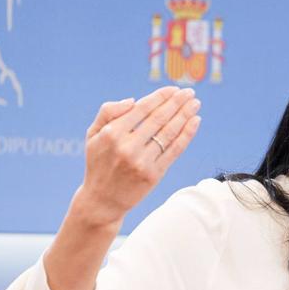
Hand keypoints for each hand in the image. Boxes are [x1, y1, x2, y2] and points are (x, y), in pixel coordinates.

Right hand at [77, 86, 201, 224]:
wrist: (102, 200)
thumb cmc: (99, 162)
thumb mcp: (93, 134)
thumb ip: (108, 112)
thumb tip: (134, 100)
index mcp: (112, 133)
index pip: (142, 109)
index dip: (161, 97)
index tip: (174, 89)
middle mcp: (128, 146)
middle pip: (159, 119)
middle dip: (177, 103)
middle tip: (190, 92)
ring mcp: (142, 161)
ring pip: (169, 133)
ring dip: (185, 116)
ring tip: (195, 104)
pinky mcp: (154, 175)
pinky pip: (174, 150)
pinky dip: (187, 135)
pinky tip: (195, 122)